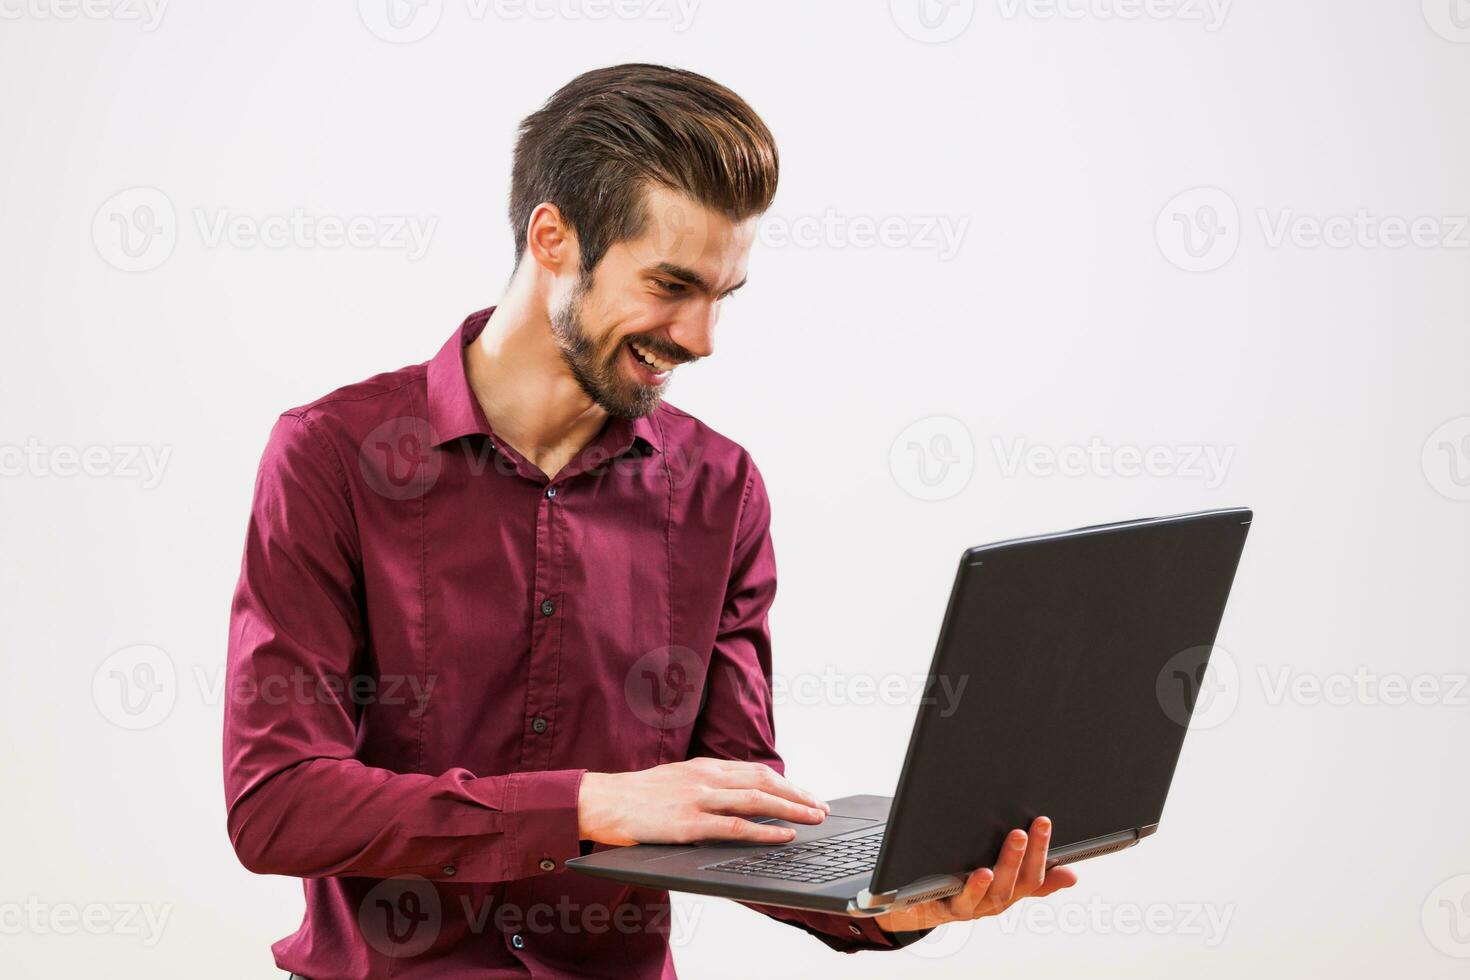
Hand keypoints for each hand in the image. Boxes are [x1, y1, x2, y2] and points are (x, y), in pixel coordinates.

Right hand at [578, 758, 829, 845]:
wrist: (603, 801)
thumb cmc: (637, 796)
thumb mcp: (676, 780)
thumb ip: (705, 785)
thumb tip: (733, 796)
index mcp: (704, 767)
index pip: (756, 772)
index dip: (787, 784)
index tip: (806, 795)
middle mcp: (707, 777)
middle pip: (764, 782)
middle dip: (798, 795)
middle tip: (821, 808)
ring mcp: (699, 799)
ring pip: (757, 800)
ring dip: (791, 810)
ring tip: (814, 819)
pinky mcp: (689, 823)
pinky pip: (736, 827)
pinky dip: (764, 830)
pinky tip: (783, 835)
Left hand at [872, 816, 1078, 933]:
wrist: (915, 908)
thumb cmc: (963, 888)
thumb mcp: (1001, 881)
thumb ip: (1034, 877)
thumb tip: (1072, 876)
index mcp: (1009, 892)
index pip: (1034, 874)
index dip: (1042, 850)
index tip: (1044, 821)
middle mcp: (993, 903)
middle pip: (1015, 882)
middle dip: (1024, 854)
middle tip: (1027, 828)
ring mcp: (969, 907)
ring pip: (992, 892)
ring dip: (1006, 865)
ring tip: (1012, 842)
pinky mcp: (943, 908)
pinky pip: (959, 900)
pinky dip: (971, 888)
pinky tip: (978, 872)